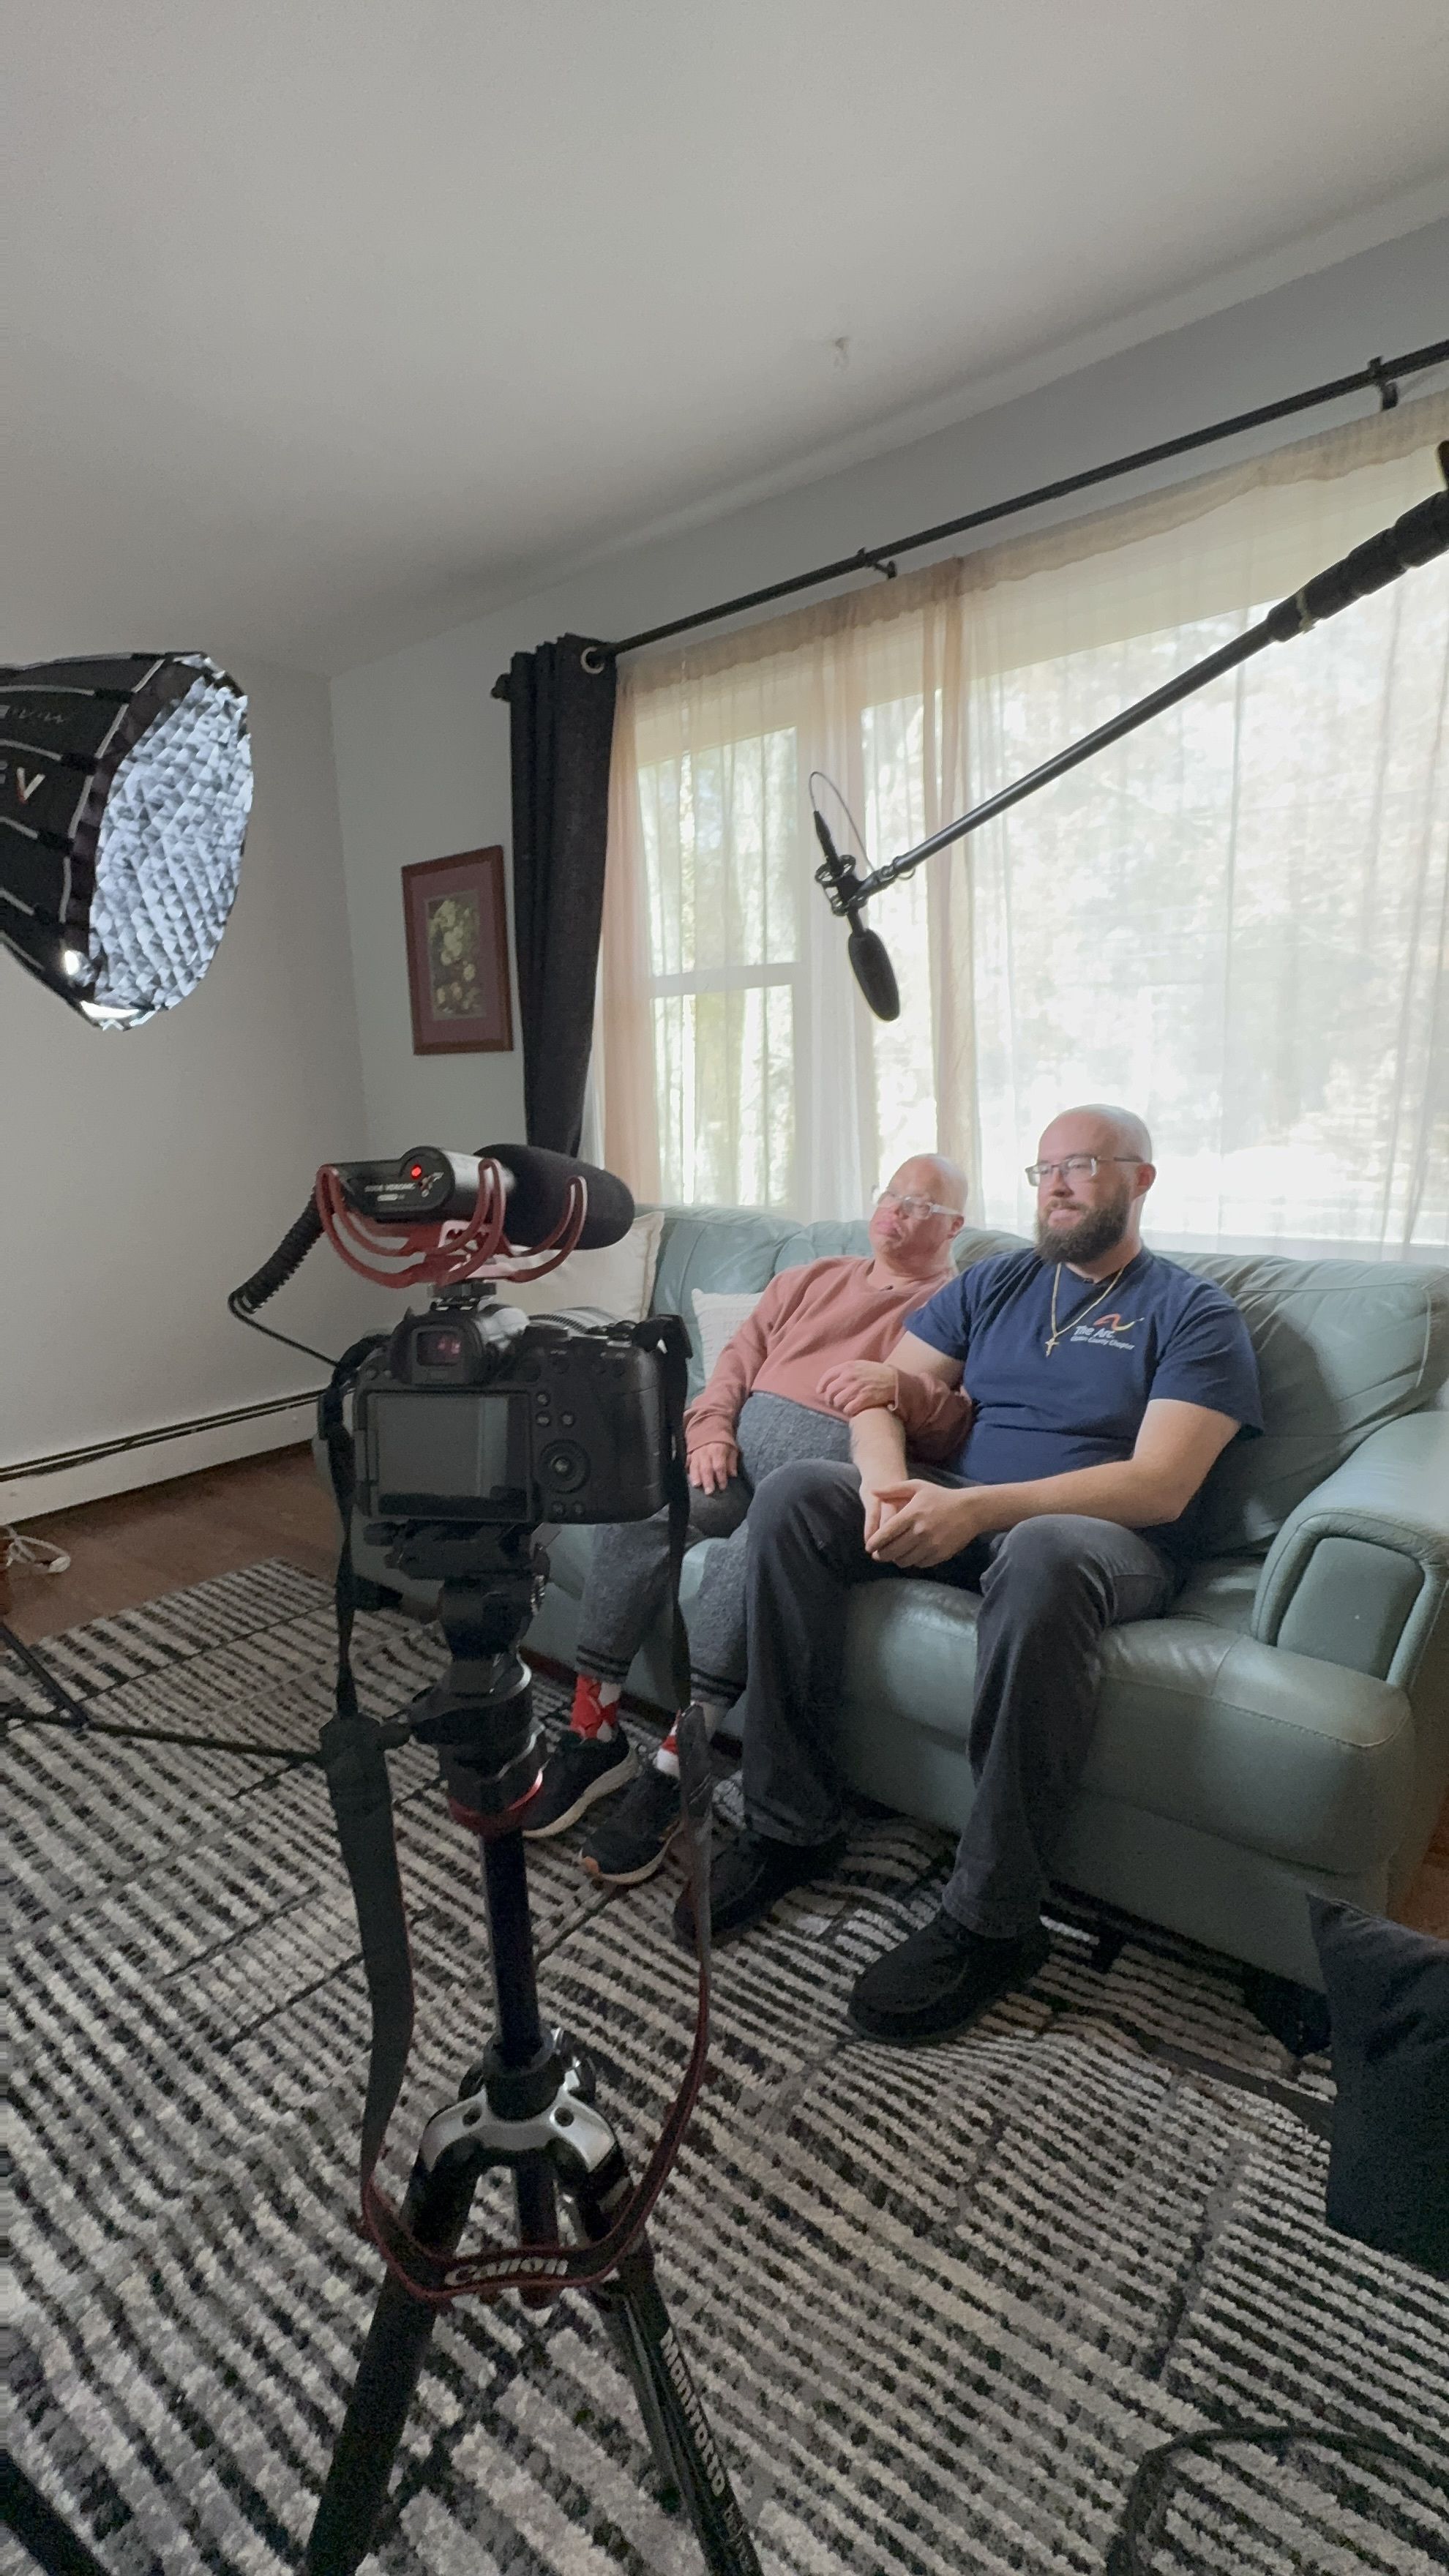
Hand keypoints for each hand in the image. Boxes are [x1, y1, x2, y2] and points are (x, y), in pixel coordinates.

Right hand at [688, 1439, 738, 1494]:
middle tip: (709, 1492)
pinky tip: (688, 1477)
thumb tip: (733, 1475)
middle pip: (706, 1468)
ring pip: (695, 1466)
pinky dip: (688, 1470)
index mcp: (718, 1451)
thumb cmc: (723, 1441)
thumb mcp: (732, 1448)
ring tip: (696, 1486)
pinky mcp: (690, 1453)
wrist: (710, 1425)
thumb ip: (732, 1462)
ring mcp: (696, 1453)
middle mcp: (706, 1453)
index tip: (722, 1487)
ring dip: (695, 1477)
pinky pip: (687, 1462)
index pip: (719, 1466)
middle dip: (707, 1481)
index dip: (721, 1478)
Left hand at [818, 1359, 897, 1416]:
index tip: (820, 1391)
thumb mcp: (861, 1365)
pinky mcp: (863, 1399)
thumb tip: (834, 1379)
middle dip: (829, 1399)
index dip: (822, 1385)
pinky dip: (848, 1412)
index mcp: (848, 1366)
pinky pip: (848, 1409)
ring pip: (837, 1402)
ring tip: (844, 1406)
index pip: (828, 1375)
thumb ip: (847, 1370)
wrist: (894, 1380)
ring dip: (839, 1406)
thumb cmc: (877, 1373)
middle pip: (830, 1391)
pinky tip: (852, 1411)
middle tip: (833, 1403)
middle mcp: (849, 1377)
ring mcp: (856, 1388)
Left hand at [865, 1479, 989, 1566]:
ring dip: (897, 1559)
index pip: (886, 1533)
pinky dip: (913, 1562)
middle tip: (878, 1555)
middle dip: (882, 1555)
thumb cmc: (940, 1497)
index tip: (869, 1547)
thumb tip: (872, 1492)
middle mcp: (920, 1531)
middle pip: (892, 1551)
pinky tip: (912, 1555)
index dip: (874, 1543)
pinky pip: (919, 1564)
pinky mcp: (940, 1554)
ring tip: (895, 1555)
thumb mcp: (917, 1486)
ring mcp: (931, 1544)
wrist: (970, 1510)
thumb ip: (893, 1489)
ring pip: (905, 1561)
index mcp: (912, 1514)